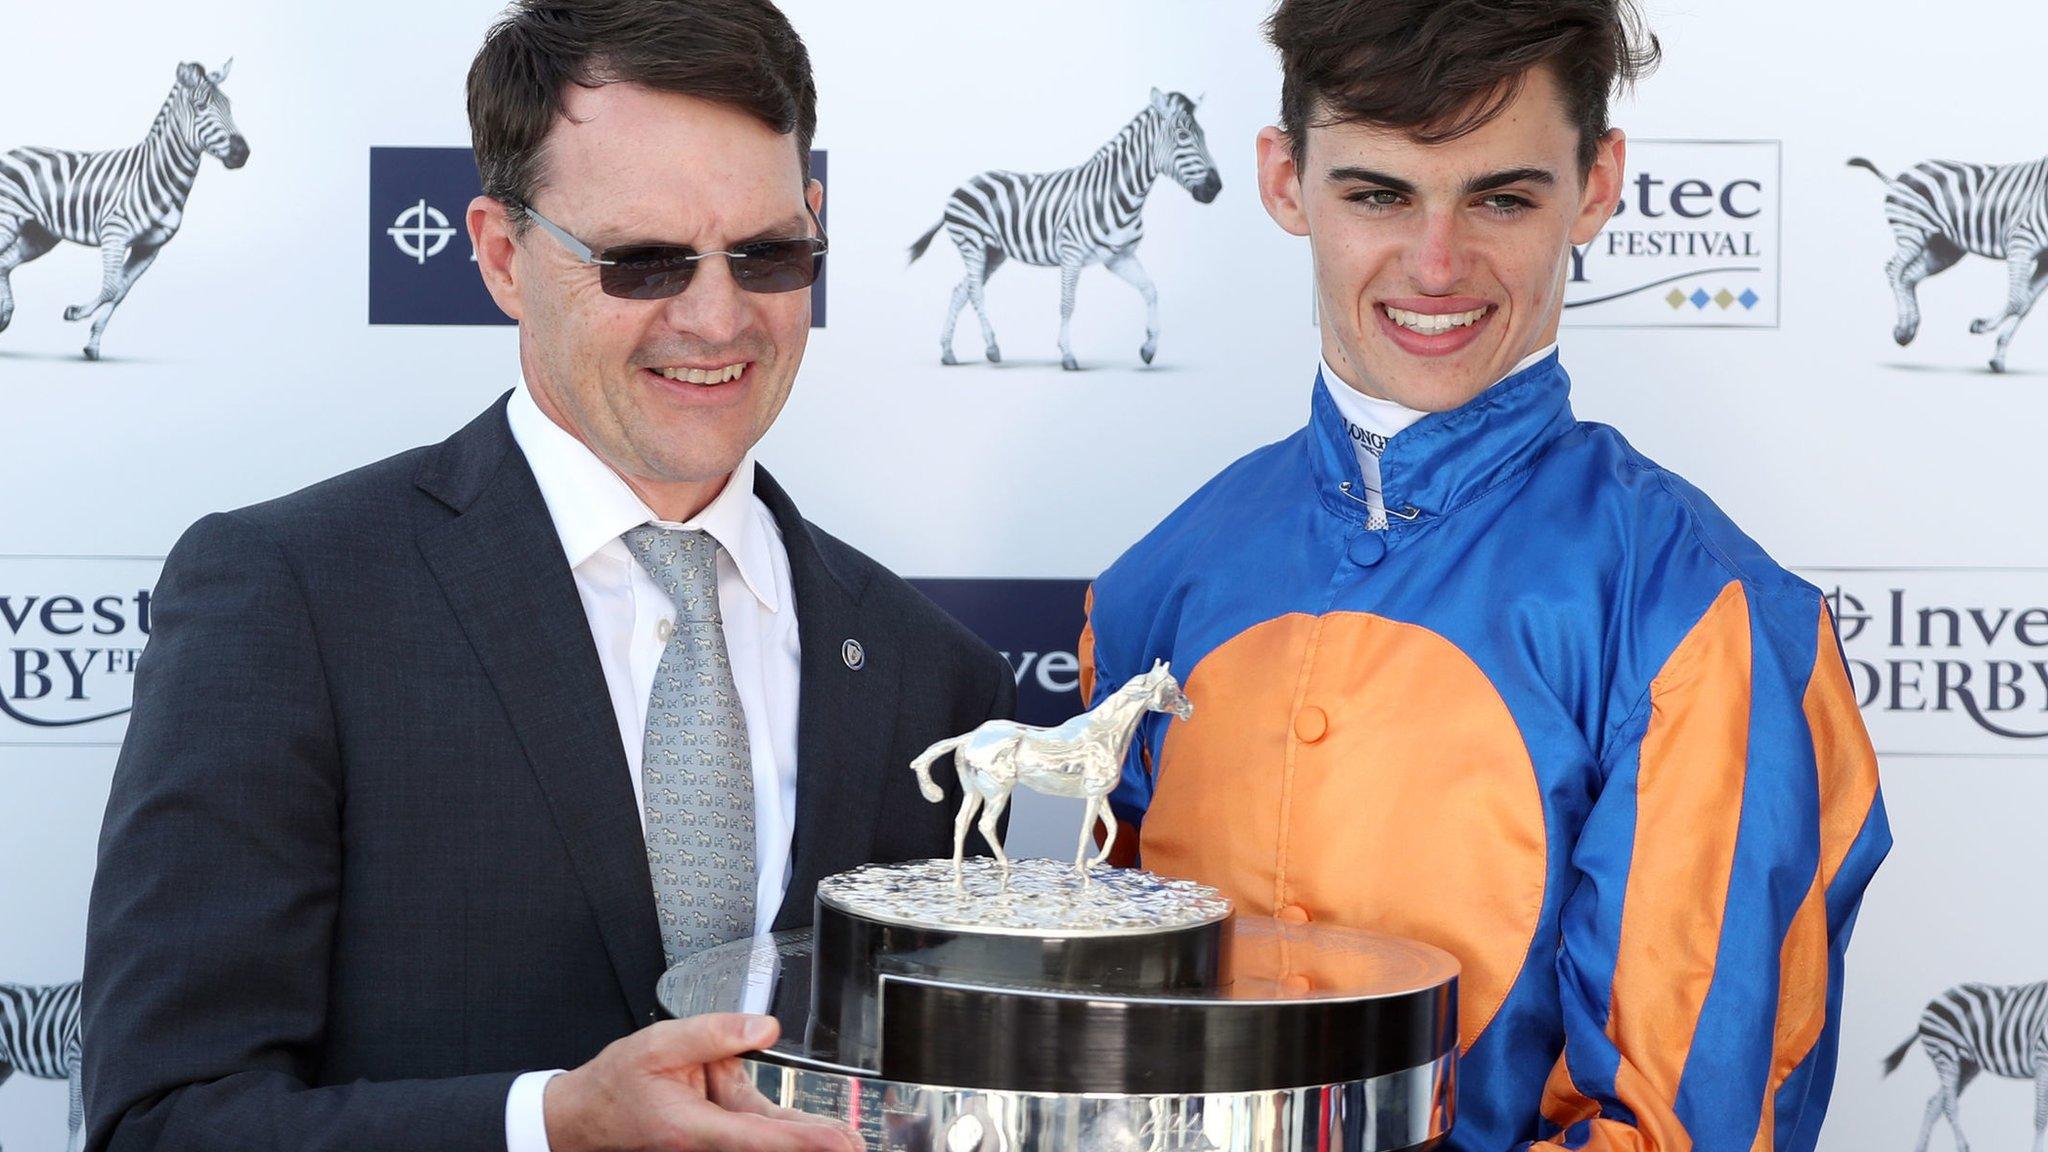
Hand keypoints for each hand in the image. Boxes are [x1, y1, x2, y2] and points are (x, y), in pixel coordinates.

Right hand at [544, 1012, 863, 1151]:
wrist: (587, 1116)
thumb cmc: (618, 1084)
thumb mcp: (659, 1045)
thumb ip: (714, 1033)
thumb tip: (764, 1027)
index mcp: (692, 1127)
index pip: (757, 1136)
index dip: (801, 1142)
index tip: (837, 1142)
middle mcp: (707, 1142)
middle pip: (769, 1144)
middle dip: (814, 1146)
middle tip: (856, 1145)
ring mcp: (713, 1142)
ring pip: (767, 1136)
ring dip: (802, 1137)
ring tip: (845, 1139)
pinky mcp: (720, 1134)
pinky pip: (757, 1129)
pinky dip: (784, 1130)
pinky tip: (815, 1132)